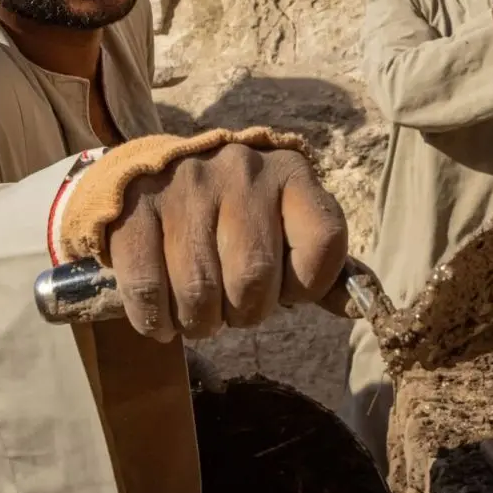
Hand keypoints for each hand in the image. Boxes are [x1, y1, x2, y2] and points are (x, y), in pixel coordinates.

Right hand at [103, 144, 348, 342]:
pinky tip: (162, 315)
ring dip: (199, 322)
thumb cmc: (229, 212)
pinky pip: (148, 290)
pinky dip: (156, 320)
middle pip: (255, 279)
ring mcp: (184, 187)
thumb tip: (358, 307)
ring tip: (197, 310)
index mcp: (289, 172)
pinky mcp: (134, 210)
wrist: (148, 173)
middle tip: (230, 307)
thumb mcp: (280, 220)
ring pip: (200, 294)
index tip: (284, 288)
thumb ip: (317, 262)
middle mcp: (241, 171)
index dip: (306, 284)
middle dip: (244, 313)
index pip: (324, 241)